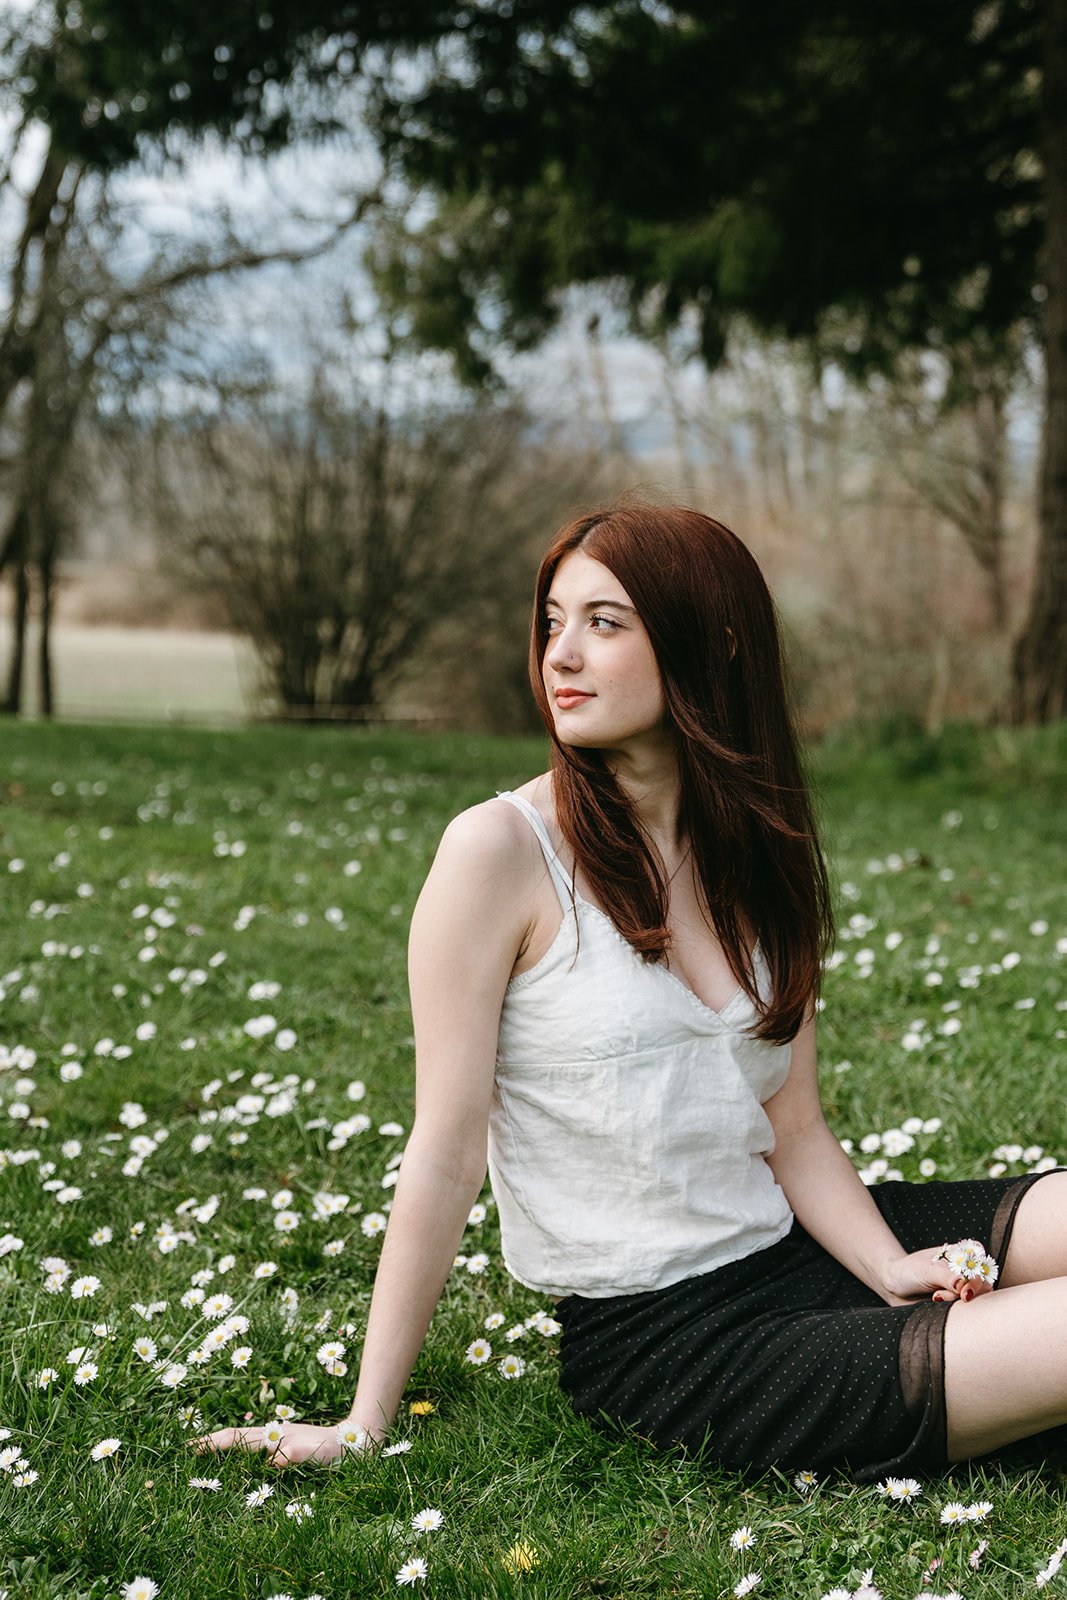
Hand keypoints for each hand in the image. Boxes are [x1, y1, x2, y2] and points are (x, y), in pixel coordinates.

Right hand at [189, 1420, 363, 1468]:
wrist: (357, 1440)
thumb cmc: (339, 1451)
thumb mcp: (320, 1455)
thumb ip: (299, 1455)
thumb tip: (274, 1459)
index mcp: (276, 1436)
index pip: (237, 1439)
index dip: (214, 1444)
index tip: (191, 1448)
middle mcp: (274, 1434)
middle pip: (235, 1435)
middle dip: (211, 1440)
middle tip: (186, 1448)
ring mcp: (279, 1438)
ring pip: (243, 1439)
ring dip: (222, 1443)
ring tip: (202, 1450)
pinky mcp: (285, 1446)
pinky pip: (254, 1447)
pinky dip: (238, 1449)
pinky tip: (234, 1457)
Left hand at [880, 1243, 995, 1307]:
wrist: (894, 1286)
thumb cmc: (909, 1271)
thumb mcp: (926, 1271)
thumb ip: (947, 1278)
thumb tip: (965, 1288)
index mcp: (960, 1253)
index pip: (981, 1260)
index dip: (977, 1272)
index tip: (964, 1286)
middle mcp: (965, 1271)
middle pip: (984, 1282)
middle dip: (967, 1290)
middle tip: (950, 1295)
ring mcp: (963, 1288)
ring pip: (977, 1299)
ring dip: (958, 1301)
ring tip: (936, 1297)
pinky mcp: (957, 1304)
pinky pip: (967, 1311)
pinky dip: (953, 1309)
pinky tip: (935, 1302)